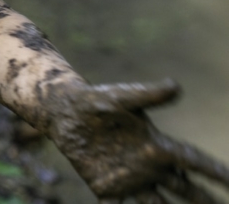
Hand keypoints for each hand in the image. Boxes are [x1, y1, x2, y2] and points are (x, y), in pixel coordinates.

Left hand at [43, 79, 228, 202]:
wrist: (64, 112)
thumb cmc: (95, 100)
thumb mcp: (121, 98)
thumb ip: (148, 96)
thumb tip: (176, 85)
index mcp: (156, 145)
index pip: (192, 160)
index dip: (215, 171)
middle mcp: (147, 165)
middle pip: (183, 188)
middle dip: (203, 200)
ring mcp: (128, 178)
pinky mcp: (105, 187)